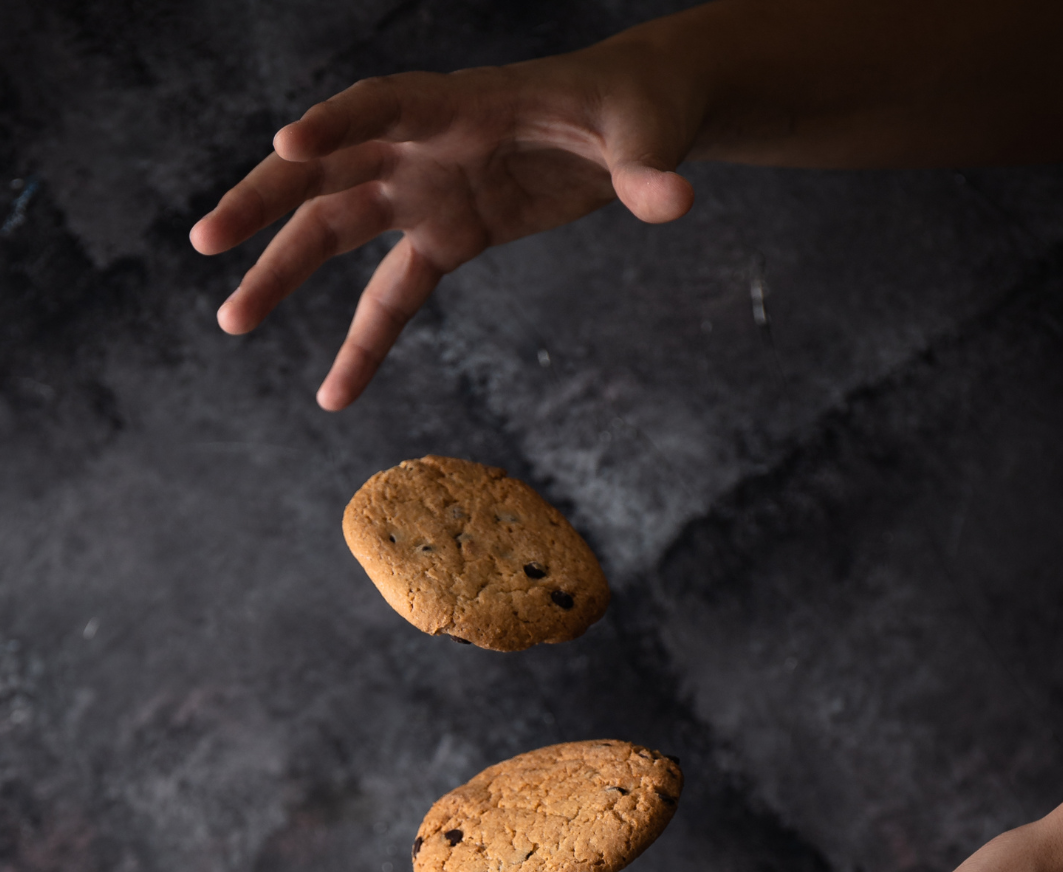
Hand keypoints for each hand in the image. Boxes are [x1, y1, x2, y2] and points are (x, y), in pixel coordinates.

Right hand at [189, 35, 698, 410]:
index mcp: (464, 102)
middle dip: (266, 201)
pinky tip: (333, 395)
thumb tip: (674, 200)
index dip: (338, 121)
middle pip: (330, 169)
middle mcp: (428, 144)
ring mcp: (428, 191)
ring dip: (283, 273)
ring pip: (337, 230)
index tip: (287, 144)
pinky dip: (362, 343)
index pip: (385, 103)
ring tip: (231, 319)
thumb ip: (648, 166)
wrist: (643, 122)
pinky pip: (392, 296)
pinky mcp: (447, 236)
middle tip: (206, 241)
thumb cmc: (643, 108)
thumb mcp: (650, 131)